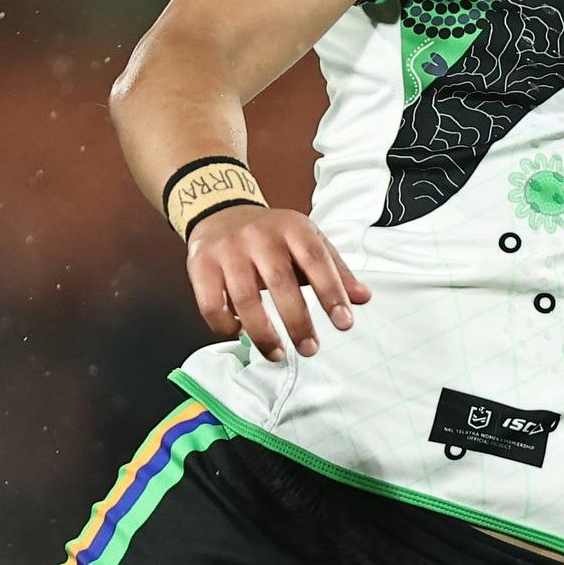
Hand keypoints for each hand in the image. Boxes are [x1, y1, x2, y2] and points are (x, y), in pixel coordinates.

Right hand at [189, 205, 371, 359]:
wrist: (220, 211)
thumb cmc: (271, 234)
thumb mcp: (307, 240)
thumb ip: (335, 269)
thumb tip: (363, 298)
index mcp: (292, 227)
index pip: (316, 260)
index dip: (331, 292)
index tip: (344, 323)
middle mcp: (259, 235)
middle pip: (280, 281)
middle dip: (297, 321)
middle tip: (310, 349)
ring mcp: (228, 250)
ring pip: (244, 298)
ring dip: (262, 332)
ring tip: (277, 353)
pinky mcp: (201, 265)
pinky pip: (210, 303)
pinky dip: (225, 325)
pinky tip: (239, 333)